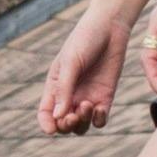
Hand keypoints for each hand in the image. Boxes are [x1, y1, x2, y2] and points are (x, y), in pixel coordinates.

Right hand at [36, 0, 155, 136]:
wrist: (110, 27)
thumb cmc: (85, 39)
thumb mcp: (71, 62)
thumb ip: (64, 89)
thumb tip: (58, 116)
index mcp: (54, 85)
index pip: (45, 112)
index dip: (46, 124)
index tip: (52, 130)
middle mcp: (69, 95)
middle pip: (63, 123)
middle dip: (66, 125)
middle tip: (72, 115)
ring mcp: (87, 97)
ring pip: (81, 125)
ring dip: (82, 123)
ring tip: (87, 105)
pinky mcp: (105, 97)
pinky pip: (100, 119)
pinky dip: (98, 120)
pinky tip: (100, 109)